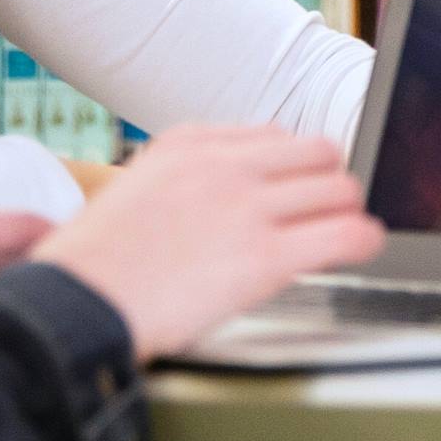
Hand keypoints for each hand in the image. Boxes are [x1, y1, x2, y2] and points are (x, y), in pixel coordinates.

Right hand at [33, 129, 382, 364]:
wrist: (76, 304)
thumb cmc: (92, 266)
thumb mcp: (134, 192)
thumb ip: (184, 183)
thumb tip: (223, 197)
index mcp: (190, 144)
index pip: (274, 136)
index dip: (292, 167)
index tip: (298, 187)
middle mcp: (224, 165)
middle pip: (317, 153)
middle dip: (327, 182)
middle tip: (326, 210)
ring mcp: (247, 207)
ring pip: (339, 187)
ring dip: (346, 209)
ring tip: (346, 231)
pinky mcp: (264, 256)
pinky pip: (344, 233)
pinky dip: (363, 239)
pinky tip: (363, 246)